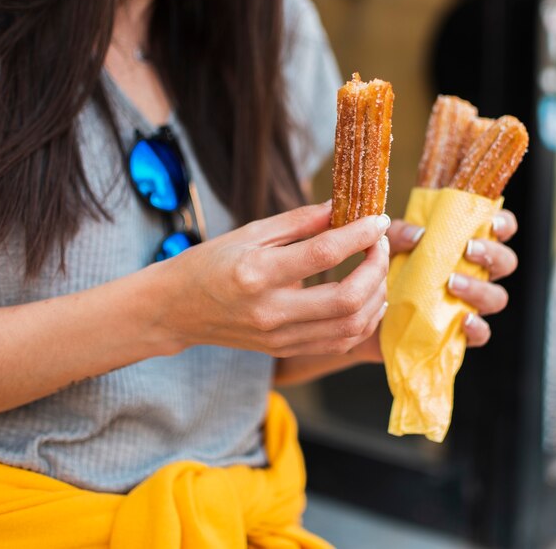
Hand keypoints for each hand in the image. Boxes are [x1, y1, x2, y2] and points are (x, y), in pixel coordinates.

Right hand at [153, 201, 390, 357]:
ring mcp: (279, 337)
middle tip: (379, 244)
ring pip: (351, 327)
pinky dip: (363, 321)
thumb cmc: (211, 263)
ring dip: (376, 296)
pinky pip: (340, 343)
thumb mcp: (251, 232)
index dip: (360, 234)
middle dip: (377, 268)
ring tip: (377, 269)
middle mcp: (271, 311)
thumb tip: (343, 206)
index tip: (377, 219)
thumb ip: (301, 221)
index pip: (324, 253)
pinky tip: (367, 298)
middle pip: (347, 299)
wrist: (177, 309)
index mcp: (257, 273)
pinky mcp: (285, 350)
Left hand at [348, 209, 518, 362]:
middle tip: (467, 250)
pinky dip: (477, 327)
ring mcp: (468, 303)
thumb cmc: (384, 269)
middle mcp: (473, 272)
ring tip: (452, 283)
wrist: (364, 312)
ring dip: (481, 289)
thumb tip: (418, 234)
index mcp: (464, 244)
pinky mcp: (457, 331)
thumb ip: (398, 234)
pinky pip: (482, 333)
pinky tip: (463, 320)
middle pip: (505, 262)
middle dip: (493, 254)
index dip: (503, 224)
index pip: (498, 229)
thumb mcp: (386, 245)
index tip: (491, 222)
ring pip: (497, 297)